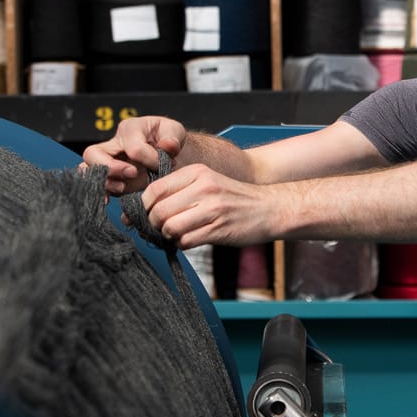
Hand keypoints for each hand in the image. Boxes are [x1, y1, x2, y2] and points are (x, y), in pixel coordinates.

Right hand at [81, 116, 186, 195]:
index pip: (133, 147)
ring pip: (89, 171)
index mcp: (130, 129)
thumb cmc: (169, 140)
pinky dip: (99, 193)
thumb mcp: (176, 132)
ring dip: (105, 182)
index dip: (148, 159)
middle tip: (132, 174)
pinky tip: (107, 200)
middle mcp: (113, 145)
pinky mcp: (110, 179)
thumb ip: (172, 136)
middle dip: (110, 168)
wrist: (170, 155)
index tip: (161, 164)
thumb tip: (167, 146)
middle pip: (93, 154)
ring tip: (123, 188)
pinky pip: (94, 185)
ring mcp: (108, 162)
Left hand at [141, 163, 275, 247]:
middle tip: (163, 228)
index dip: (146, 206)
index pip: (155, 190)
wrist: (270, 208)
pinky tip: (191, 239)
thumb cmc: (235, 198)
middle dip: (156, 224)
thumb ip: (181, 189)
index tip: (151, 213)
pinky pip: (186, 241)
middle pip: (159, 211)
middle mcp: (203, 188)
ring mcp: (212, 209)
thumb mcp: (209, 181)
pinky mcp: (218, 230)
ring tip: (178, 234)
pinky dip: (183, 244)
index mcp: (197, 173)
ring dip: (169, 236)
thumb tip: (148, 206)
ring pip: (170, 227)